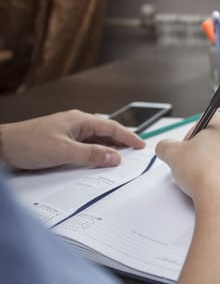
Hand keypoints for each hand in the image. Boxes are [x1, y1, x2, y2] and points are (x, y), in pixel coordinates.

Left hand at [0, 110, 144, 169]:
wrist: (1, 148)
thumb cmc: (27, 144)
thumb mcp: (63, 151)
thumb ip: (91, 155)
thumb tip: (114, 157)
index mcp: (79, 120)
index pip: (112, 127)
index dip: (129, 137)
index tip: (141, 145)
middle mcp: (75, 125)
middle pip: (105, 133)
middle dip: (121, 143)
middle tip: (135, 154)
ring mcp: (68, 134)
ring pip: (95, 141)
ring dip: (108, 149)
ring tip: (121, 160)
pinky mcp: (60, 143)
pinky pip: (85, 147)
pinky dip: (95, 154)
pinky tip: (97, 162)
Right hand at [155, 112, 219, 198]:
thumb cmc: (206, 172)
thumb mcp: (172, 153)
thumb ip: (165, 146)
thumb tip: (164, 148)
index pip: (206, 119)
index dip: (191, 133)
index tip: (184, 145)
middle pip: (214, 139)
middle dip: (199, 149)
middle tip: (188, 160)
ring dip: (208, 164)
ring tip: (197, 175)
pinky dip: (217, 176)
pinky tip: (207, 184)